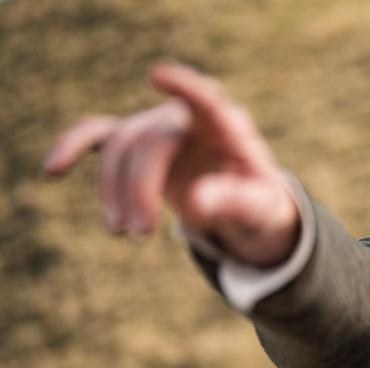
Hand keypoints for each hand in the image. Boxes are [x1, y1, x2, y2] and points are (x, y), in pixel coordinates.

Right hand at [43, 61, 299, 266]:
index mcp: (227, 127)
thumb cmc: (256, 200)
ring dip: (113, 190)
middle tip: (139, 233)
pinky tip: (53, 170)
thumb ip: (233, 201)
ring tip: (121, 231)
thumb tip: (196, 203)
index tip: (158, 75)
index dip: (185, 87)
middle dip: (139, 188)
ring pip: (121, 146)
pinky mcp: (136, 141)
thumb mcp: (259, 208)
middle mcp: (187, 118)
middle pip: (150, 143)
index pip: (207, 101)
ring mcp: (158, 126)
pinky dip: (73, 147)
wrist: (243, 203)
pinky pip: (99, 136)